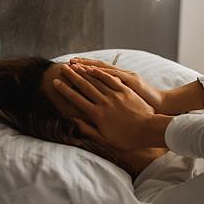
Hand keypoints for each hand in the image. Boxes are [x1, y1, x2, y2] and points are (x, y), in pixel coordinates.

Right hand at [53, 63, 170, 149]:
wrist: (148, 130)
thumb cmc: (127, 138)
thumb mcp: (105, 139)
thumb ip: (88, 129)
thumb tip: (73, 121)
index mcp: (97, 115)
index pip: (77, 99)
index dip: (65, 90)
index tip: (56, 83)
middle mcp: (104, 102)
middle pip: (84, 86)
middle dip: (72, 76)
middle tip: (62, 68)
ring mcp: (115, 95)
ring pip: (96, 80)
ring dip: (84, 71)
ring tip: (74, 65)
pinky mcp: (125, 90)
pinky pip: (111, 79)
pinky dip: (101, 73)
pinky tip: (93, 68)